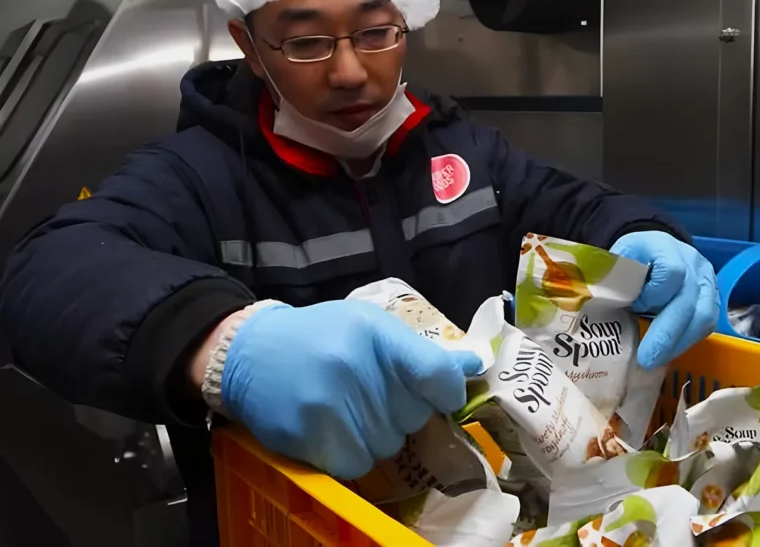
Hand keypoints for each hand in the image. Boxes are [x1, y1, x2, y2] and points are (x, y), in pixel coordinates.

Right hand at [220, 300, 481, 478]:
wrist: (250, 351)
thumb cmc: (321, 336)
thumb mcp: (369, 327)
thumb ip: (420, 351)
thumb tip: (475, 364)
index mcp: (376, 332)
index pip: (438, 373)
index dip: (447, 392)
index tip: (439, 396)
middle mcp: (354, 365)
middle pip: (416, 416)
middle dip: (403, 412)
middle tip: (373, 395)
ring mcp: (329, 402)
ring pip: (389, 445)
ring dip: (377, 436)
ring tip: (350, 411)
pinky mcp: (307, 433)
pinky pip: (356, 465)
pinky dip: (351, 456)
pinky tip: (334, 432)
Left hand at [611, 231, 718, 368]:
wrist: (653, 248)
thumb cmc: (631, 257)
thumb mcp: (616, 259)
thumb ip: (612, 279)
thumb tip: (598, 305)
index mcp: (666, 246)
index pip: (671, 272)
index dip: (654, 294)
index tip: (635, 307)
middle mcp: (693, 262)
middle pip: (689, 301)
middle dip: (667, 335)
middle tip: (647, 359)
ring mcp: (707, 280)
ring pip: (704, 317)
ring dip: (679, 343)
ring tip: (657, 361)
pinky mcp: (712, 298)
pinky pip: (706, 324)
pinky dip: (686, 341)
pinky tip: (668, 351)